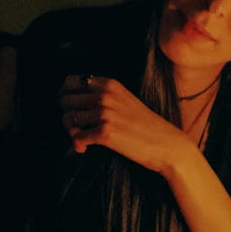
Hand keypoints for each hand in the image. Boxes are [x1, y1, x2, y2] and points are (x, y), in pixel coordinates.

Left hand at [59, 76, 189, 174]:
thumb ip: (103, 95)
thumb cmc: (145, 124)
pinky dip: (77, 145)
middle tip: (77, 127)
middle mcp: (105, 96)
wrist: (165, 143)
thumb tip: (74, 102)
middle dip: (67, 114)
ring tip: (82, 138)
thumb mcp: (124, 99)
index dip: (66, 95)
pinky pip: (76, 138)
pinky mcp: (105, 133)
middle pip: (65, 100)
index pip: (71, 81)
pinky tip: (84, 149)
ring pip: (67, 119)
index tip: (71, 108)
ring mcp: (105, 114)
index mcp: (109, 85)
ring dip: (71, 131)